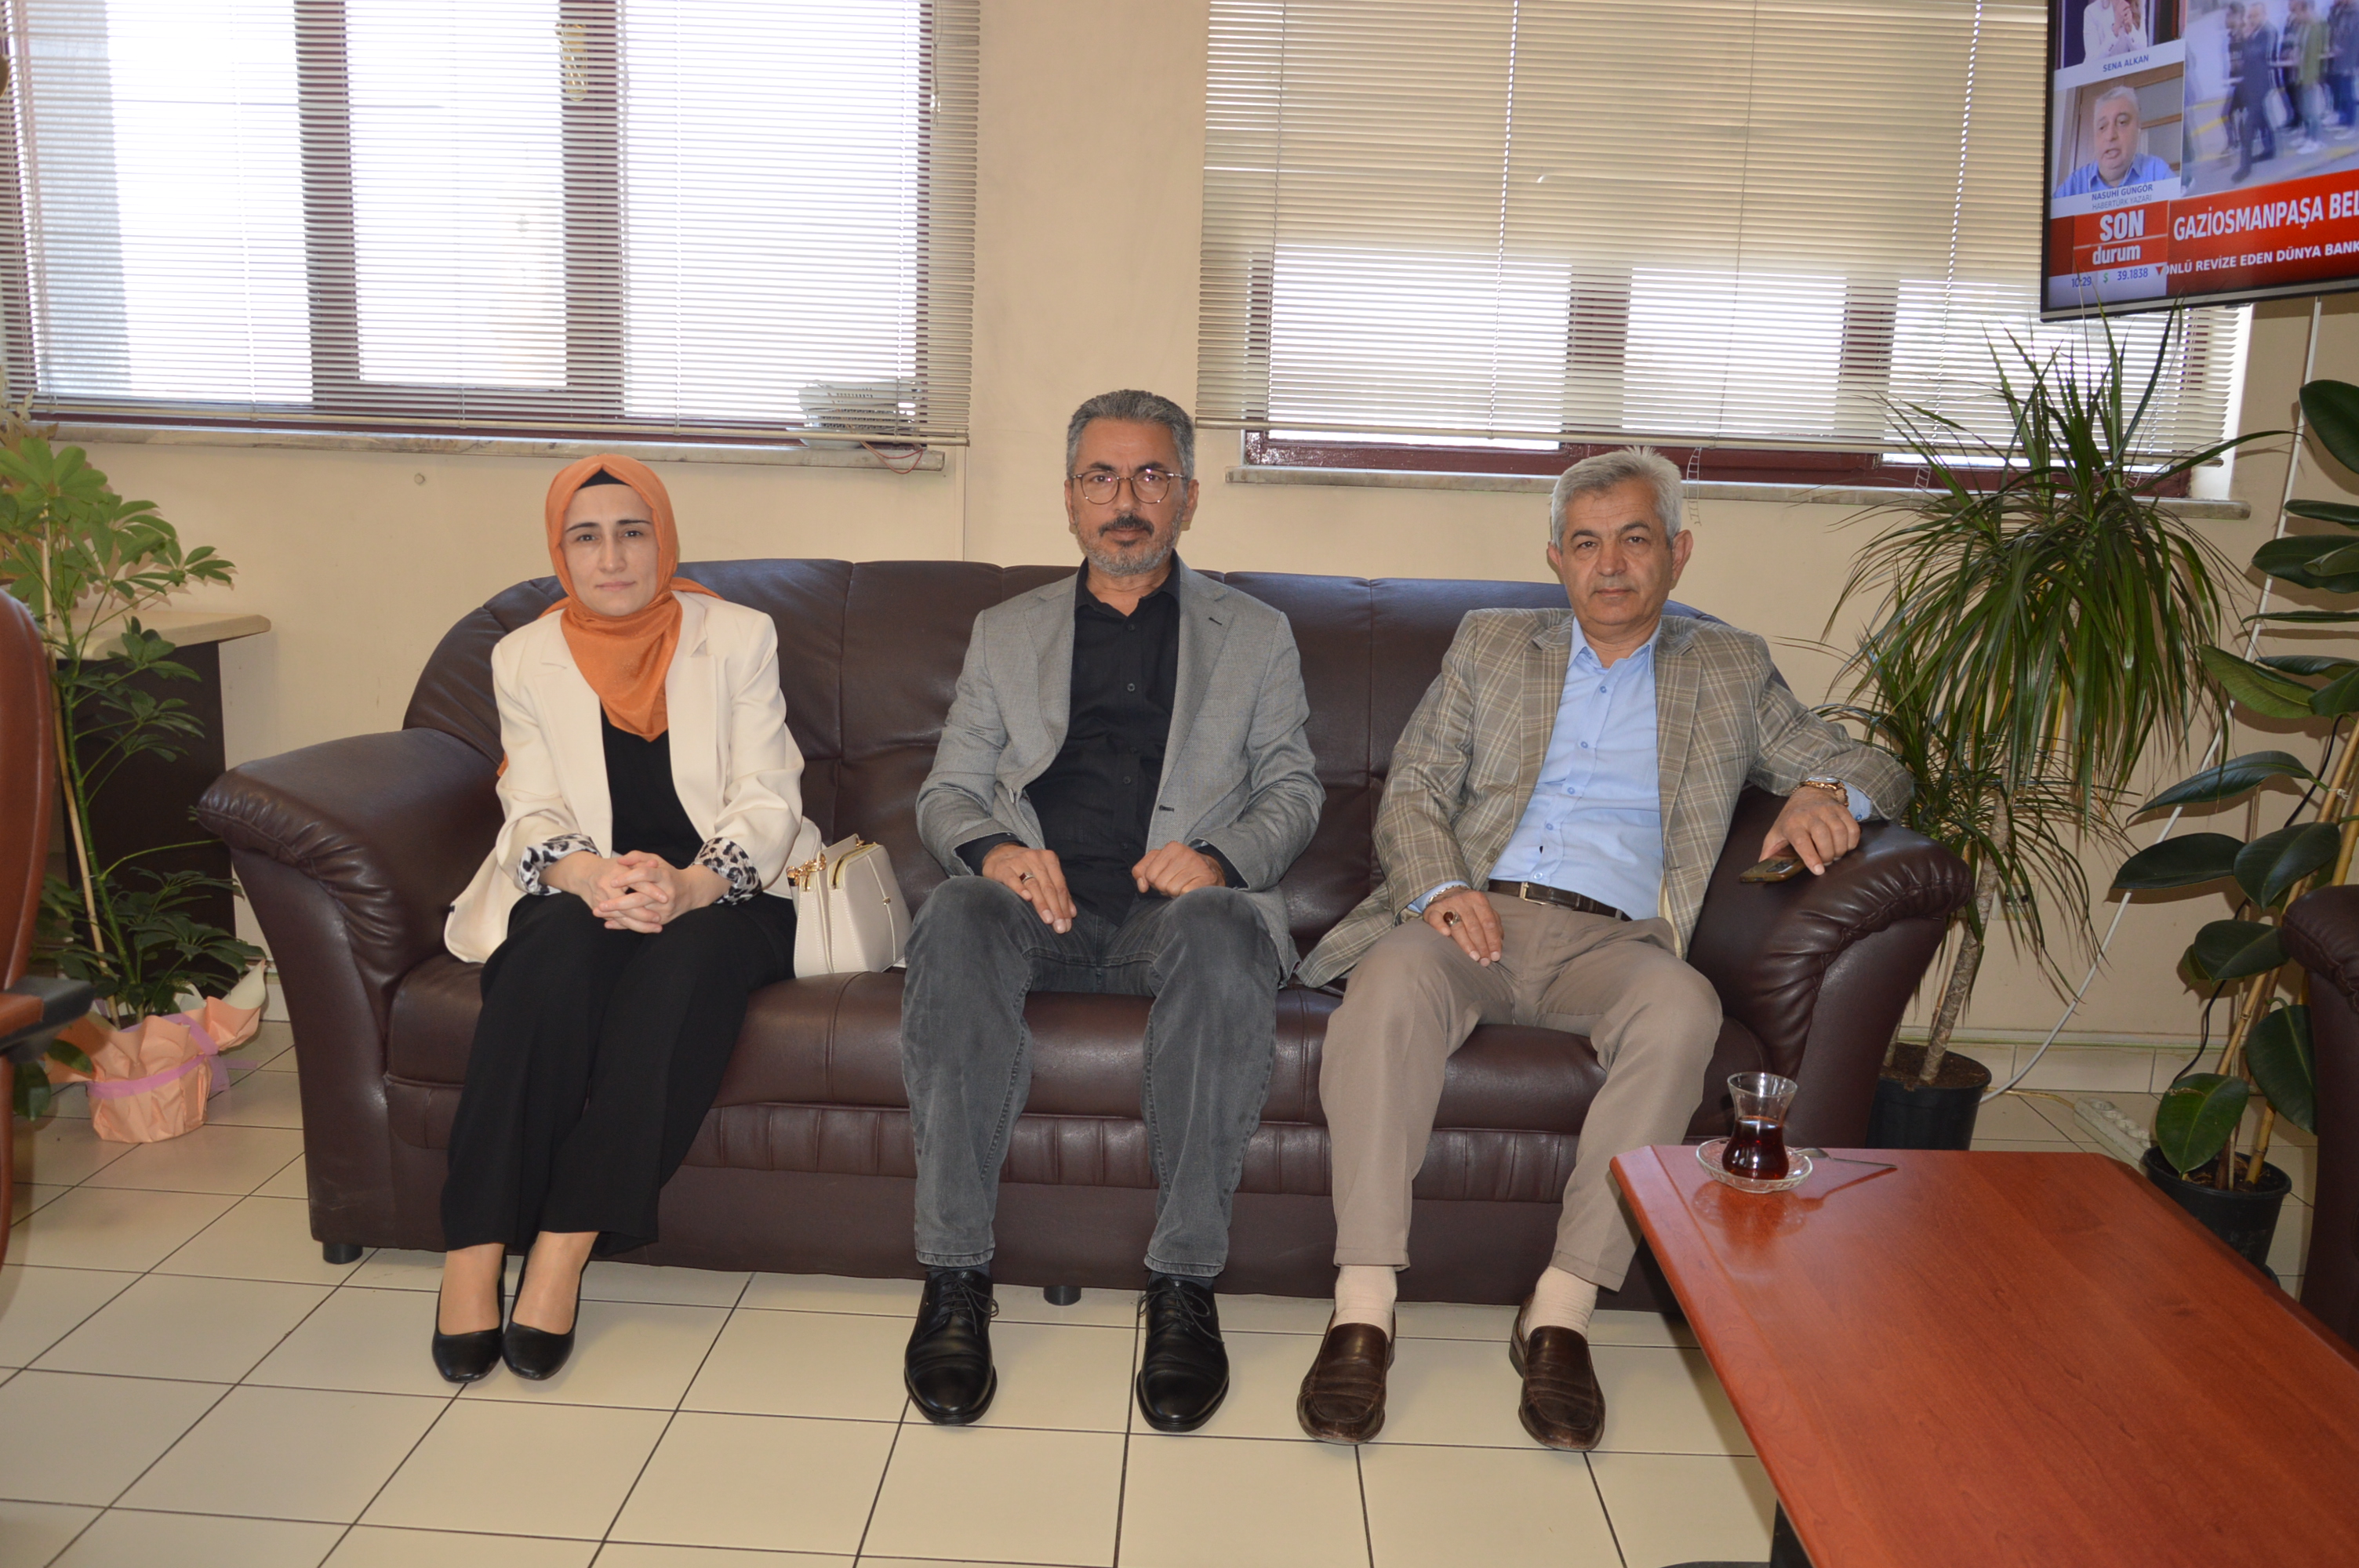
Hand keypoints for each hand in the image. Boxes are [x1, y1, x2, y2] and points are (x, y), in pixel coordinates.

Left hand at [587, 851, 725, 930]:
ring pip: (638, 915)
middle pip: (640, 899)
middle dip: (618, 903)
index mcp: (664, 876)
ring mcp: (665, 909)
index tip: (613, 882)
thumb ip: (637, 857)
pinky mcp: (663, 920)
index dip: (628, 877)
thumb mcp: (656, 861)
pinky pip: (642, 925)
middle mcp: (666, 893)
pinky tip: (609, 924)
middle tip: (600, 904)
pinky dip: (624, 925)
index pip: (645, 874)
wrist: (692, 891)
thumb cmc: (668, 874)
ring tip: (599, 913)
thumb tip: (620, 860)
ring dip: (618, 916)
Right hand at [982, 842, 1075, 932]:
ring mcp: (1019, 862)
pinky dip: (1021, 889)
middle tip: (1060, 927)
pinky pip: (1013, 880)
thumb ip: (1057, 890)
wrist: (999, 854)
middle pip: (1049, 887)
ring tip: (1048, 920)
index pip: (1060, 885)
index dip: (1065, 906)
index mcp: (1049, 859)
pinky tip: (1027, 899)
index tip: (1067, 924)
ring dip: (1042, 904)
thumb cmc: (1026, 868)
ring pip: (1033, 885)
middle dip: (1056, 909)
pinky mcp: (1003, 868)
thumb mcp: (1043, 874)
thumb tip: (1071, 914)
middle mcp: (1035, 858)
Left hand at [1133, 841, 1224, 898]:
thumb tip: (1142, 886)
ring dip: (1176, 893)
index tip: (1166, 877)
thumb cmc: (1181, 870)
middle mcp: (1185, 853)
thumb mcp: (1158, 864)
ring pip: (1171, 890)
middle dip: (1165, 888)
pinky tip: (1191, 889)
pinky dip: (1185, 896)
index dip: (1155, 881)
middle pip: (1160, 883)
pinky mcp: (1206, 879)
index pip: (1149, 874)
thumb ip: (1142, 871)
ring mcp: (1197, 866)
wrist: (1211, 872)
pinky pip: (1185, 894)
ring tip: (1184, 885)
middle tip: (1176, 882)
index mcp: (1172, 848)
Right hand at [1423, 887, 1503, 965]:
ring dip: (1466, 944)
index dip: (1493, 941)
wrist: (1445, 893)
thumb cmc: (1468, 907)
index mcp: (1478, 900)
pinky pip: (1436, 919)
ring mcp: (1447, 904)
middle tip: (1484, 961)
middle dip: (1481, 946)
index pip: (1488, 923)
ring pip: (1458, 926)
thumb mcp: (1483, 911)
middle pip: (1474, 926)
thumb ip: (1493, 925)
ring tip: (1473, 957)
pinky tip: (1446, 935)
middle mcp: (1463, 900)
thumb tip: (1499, 945)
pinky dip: (1441, 927)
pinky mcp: (1432, 910)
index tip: (1495, 956)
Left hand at [1762, 785, 1859, 874]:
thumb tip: (1762, 868)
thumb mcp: (1776, 833)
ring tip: (1836, 855)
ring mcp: (1827, 811)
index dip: (1811, 857)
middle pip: (1823, 837)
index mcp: (1792, 823)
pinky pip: (1852, 828)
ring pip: (1839, 832)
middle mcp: (1810, 815)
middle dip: (1828, 854)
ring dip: (1841, 849)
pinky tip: (1845, 846)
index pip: (1802, 841)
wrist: (1808, 794)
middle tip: (1827, 861)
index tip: (1819, 870)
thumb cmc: (1791, 819)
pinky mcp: (1842, 809)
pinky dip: (1852, 841)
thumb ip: (1770, 851)